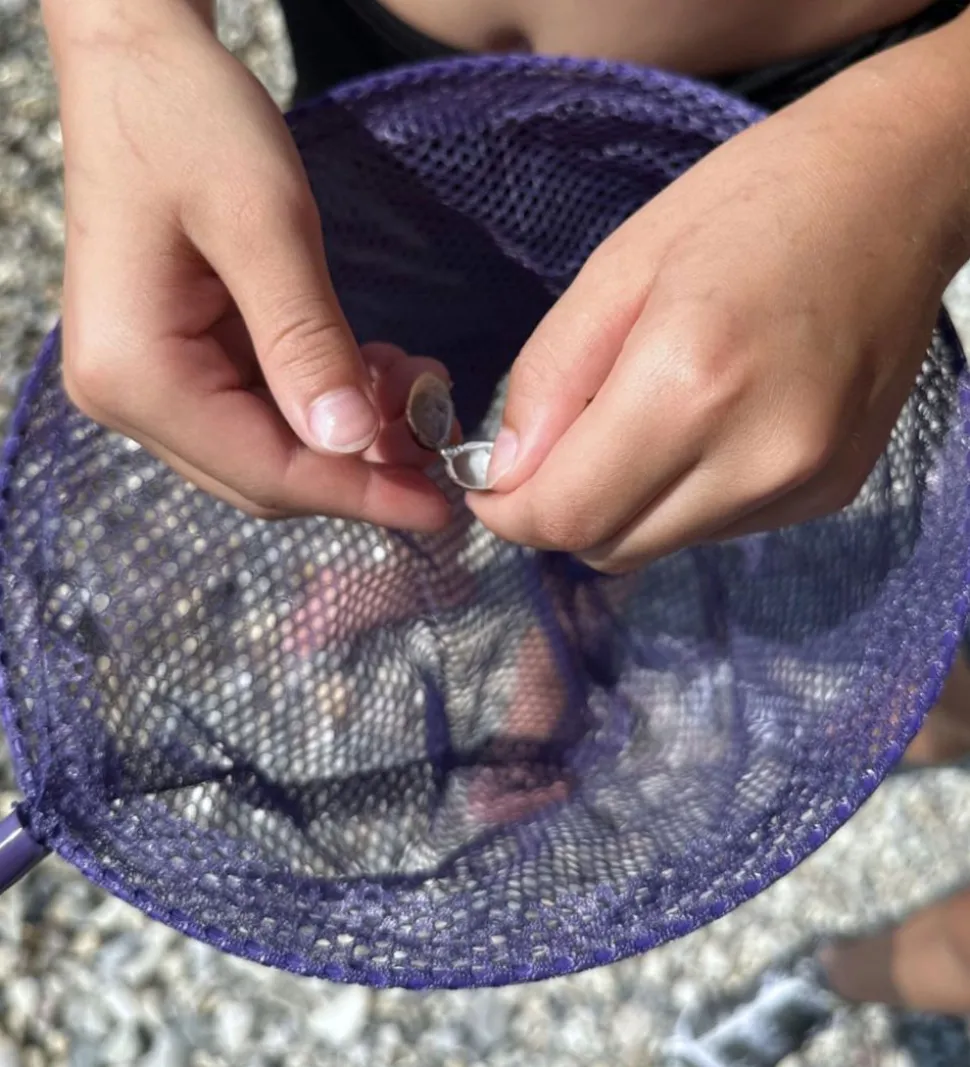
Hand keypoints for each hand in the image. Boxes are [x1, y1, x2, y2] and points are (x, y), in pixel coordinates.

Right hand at [44, 0, 451, 529]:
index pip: (266, 471)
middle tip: (443, 438)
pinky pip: (263, 406)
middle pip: (265, 473)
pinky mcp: (177, 359)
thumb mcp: (263, 223)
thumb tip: (352, 442)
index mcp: (137, 372)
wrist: (138, 63)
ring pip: (270, 446)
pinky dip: (328, 400)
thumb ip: (305, 339)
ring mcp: (150, 380)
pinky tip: (379, 370)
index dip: (360, 495)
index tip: (442, 508)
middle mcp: (131, 394)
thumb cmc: (191, 120)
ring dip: (353, 433)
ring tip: (421, 390)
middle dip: (362, 467)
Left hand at [468, 63, 968, 571]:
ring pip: (659, 546)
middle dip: (564, 508)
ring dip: (624, 506)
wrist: (894, 194)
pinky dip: (684, 498)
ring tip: (646, 415)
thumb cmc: (745, 206)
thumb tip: (506, 476)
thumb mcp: (617, 270)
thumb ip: (549, 380)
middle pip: (609, 546)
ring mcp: (803, 484)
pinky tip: (707, 425)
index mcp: (691, 384)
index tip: (490, 485)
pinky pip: (715, 528)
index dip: (511, 512)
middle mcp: (756, 457)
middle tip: (564, 438)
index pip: (568, 515)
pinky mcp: (832, 493)